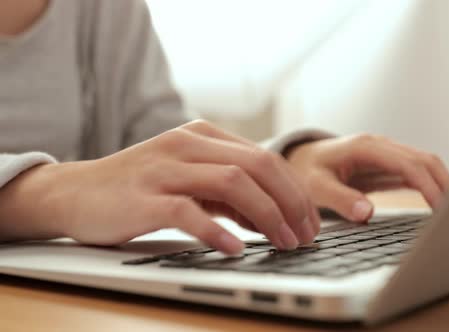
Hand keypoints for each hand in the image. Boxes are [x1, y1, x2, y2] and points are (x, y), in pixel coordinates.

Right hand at [0, 121, 319, 253]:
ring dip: (268, 216)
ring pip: (233, 183)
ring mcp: (165, 168)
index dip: (296, 191)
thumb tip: (272, 215)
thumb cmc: (140, 188)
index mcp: (203, 136)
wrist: (75, 192)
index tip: (310, 221)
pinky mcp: (144, 198)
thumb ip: (229, 192)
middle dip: (292, 202)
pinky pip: (189, 211)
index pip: (266, 158)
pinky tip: (235, 249)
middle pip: (258, 166)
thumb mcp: (190, 181)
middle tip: (306, 235)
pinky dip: (218, 231)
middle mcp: (187, 144)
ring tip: (284, 242)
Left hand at [286, 134, 448, 221]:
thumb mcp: (315, 186)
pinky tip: (440, 205)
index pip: (408, 164)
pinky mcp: (386, 166)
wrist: (298, 161)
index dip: (428, 186)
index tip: (441, 209)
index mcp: (365, 147)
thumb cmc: (305, 171)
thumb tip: (368, 212)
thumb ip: (340, 199)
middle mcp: (380, 146)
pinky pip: (415, 174)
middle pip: (425, 160)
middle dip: (445, 183)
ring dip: (442, 184)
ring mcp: (385, 155)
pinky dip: (431, 187)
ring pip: (425, 165)